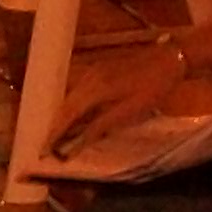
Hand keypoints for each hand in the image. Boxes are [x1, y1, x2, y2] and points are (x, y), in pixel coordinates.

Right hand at [54, 35, 191, 146]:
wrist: (169, 60)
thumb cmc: (153, 89)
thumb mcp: (129, 112)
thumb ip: (100, 127)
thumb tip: (75, 144)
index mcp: (94, 88)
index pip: (67, 115)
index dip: (54, 134)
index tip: (43, 152)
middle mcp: (88, 78)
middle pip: (64, 106)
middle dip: (53, 128)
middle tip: (45, 149)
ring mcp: (93, 72)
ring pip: (70, 98)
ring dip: (62, 118)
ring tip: (56, 138)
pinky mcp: (99, 71)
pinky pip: (78, 92)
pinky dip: (73, 108)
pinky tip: (75, 119)